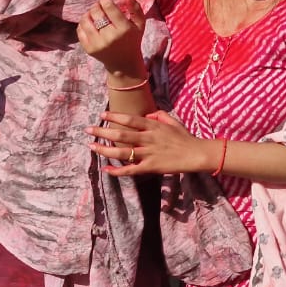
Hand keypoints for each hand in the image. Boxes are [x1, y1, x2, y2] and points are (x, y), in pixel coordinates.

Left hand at [78, 0, 146, 78]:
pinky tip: (89, 24)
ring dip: (88, 14)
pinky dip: (83, 24)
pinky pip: (80, 30)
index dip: (104, 1)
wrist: (124, 64)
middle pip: (96, 13)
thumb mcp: (140, 26)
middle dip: (96, 6)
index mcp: (124, 29)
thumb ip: (136, 10)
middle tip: (99, 7)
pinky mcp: (89, 49)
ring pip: (86, 20)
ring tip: (93, 14)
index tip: (105, 0)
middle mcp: (110, 36)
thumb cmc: (132, 41)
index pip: (109, 8)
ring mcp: (98, 44)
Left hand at [86, 110, 214, 175]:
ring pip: (122, 152)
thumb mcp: (173, 122)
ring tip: (91, 147)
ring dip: (105, 150)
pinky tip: (106, 170)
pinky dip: (117, 171)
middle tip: (88, 130)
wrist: (197, 154)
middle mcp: (148, 139)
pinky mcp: (150, 167)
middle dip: (103, 132)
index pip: (130, 120)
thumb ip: (159, 116)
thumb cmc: (186, 138)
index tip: (102, 115)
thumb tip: (146, 116)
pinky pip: (131, 169)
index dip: (115, 117)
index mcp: (153, 127)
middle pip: (121, 135)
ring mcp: (148, 153)